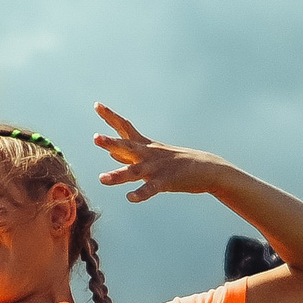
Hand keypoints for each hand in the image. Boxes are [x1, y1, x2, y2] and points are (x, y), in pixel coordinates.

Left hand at [93, 105, 235, 202]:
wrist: (207, 168)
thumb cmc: (177, 163)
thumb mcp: (151, 156)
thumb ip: (130, 155)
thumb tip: (111, 153)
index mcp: (145, 146)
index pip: (125, 127)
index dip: (110, 116)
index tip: (97, 105)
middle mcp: (149, 154)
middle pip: (127, 146)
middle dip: (111, 143)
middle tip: (95, 138)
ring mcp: (157, 167)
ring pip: (135, 171)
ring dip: (119, 175)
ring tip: (102, 179)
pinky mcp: (166, 181)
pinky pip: (151, 189)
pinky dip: (141, 194)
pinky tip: (130, 198)